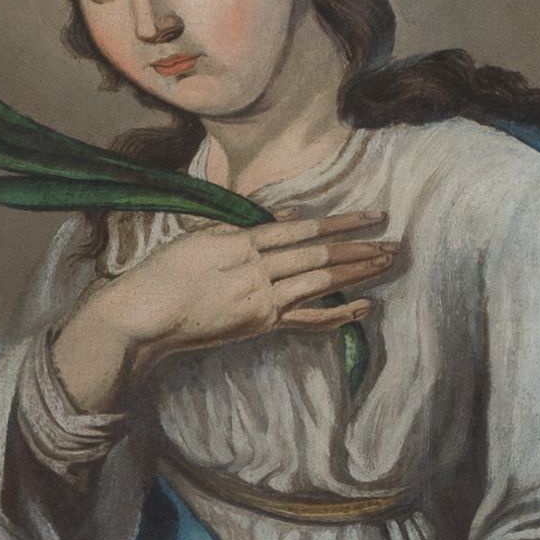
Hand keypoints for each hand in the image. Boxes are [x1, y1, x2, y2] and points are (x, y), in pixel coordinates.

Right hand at [52, 212, 394, 410]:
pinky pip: (307, 319)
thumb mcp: (202, 237)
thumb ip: (245, 227)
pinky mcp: (259, 324)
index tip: (370, 216)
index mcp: (243, 241)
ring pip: (321, 283)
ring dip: (358, 273)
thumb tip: (287, 217)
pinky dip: (338, 314)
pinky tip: (364, 307)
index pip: (303, 228)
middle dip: (360, 247)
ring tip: (388, 263)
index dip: (341, 222)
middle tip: (395, 240)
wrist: (144, 316)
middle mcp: (257, 268)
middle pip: (320, 254)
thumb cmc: (164, 274)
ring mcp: (261, 299)